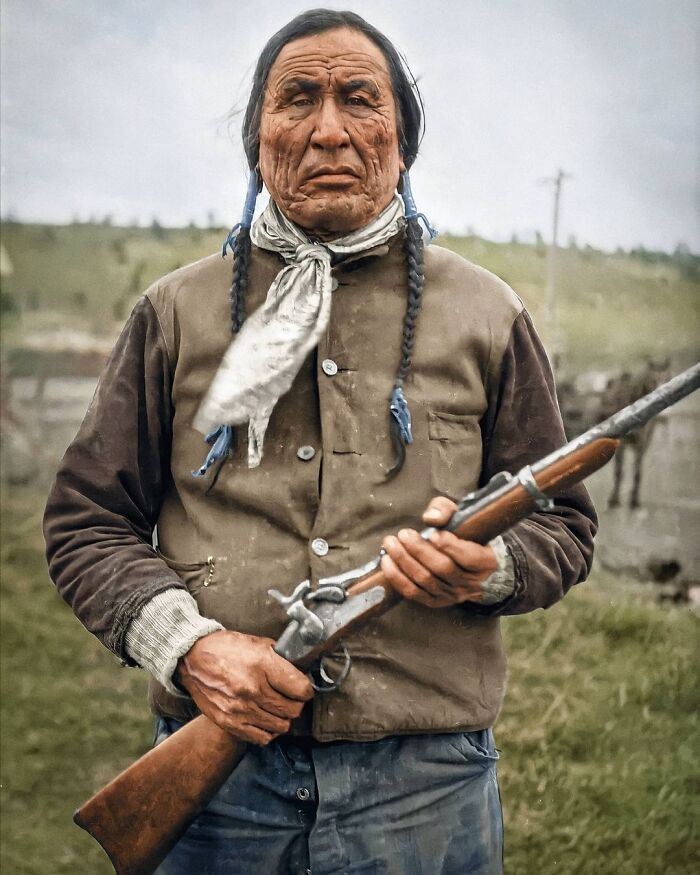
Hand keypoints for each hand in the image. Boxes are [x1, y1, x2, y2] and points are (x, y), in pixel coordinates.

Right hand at [177, 629, 313, 744]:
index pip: (301, 689)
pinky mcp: (229, 722)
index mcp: (262, 665)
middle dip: (297, 704)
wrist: (192, 658)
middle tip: (291, 697)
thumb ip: (281, 658)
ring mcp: (240, 709)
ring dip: (283, 718)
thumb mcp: (258, 643)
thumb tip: (300, 670)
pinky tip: (265, 718)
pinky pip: (262, 737)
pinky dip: (268, 731)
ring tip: (277, 707)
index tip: (303, 688)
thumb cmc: (226, 648)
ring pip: (281, 726)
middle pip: (293, 710)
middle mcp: (252, 689)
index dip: (306, 689)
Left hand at [381, 496, 497, 607]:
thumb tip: (431, 518)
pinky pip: (413, 592)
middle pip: (442, 568)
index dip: (450, 546)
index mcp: (485, 562)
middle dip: (419, 550)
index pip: (469, 557)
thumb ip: (446, 511)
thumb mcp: (459, 516)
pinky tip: (387, 561)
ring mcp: (452, 595)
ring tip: (391, 543)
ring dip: (404, 561)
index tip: (434, 534)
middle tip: (403, 534)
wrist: (467, 564)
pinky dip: (397, 577)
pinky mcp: (435, 602)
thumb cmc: (463, 536)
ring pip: (426, 580)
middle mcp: (470, 583)